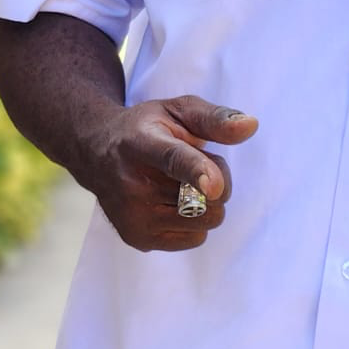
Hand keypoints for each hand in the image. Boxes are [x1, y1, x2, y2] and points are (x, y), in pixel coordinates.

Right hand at [80, 96, 257, 252]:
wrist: (97, 152)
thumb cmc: (148, 127)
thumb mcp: (178, 110)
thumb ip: (215, 118)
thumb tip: (251, 125)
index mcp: (141, 142)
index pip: (173, 159)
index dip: (197, 172)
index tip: (216, 186)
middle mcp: (131, 183)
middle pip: (204, 197)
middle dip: (216, 179)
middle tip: (195, 162)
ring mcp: (132, 216)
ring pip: (206, 220)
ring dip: (207, 201)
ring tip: (181, 182)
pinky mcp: (137, 239)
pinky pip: (195, 238)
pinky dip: (195, 221)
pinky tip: (172, 201)